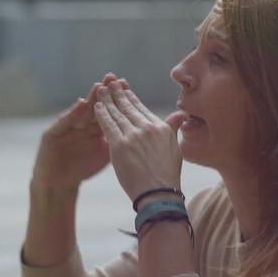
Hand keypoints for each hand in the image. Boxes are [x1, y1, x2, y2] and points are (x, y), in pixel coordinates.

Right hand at [31, 73, 126, 192]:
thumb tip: (143, 134)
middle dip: (104, 91)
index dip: (116, 97)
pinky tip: (82, 103)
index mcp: (94, 126)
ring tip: (99, 86)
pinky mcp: (52, 134)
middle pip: (95, 105)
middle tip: (113, 77)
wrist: (59, 183)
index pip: (107, 109)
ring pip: (80, 111)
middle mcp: (80, 123)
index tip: (127, 84)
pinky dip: (73, 113)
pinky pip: (65, 122)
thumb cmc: (82, 167)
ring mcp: (66, 127)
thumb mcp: (106, 153)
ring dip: (90, 98)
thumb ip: (120, 140)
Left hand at [92, 79, 184, 201]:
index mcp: (161, 128)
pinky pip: (108, 126)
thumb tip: (181, 114)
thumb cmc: (167, 176)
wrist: (158, 193)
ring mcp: (133, 136)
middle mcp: (147, 128)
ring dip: (107, 100)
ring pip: (117, 114)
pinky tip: (96, 106)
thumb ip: (173, 128)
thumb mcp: (175, 148)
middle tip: (110, 83)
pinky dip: (102, 114)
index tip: (125, 89)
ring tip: (100, 89)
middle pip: (128, 107)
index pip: (142, 109)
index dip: (131, 98)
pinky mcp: (120, 145)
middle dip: (118, 93)